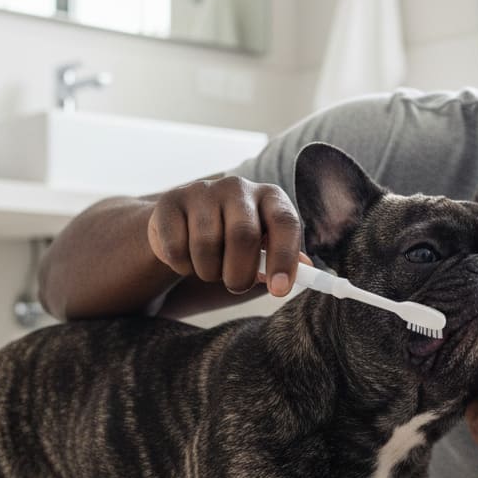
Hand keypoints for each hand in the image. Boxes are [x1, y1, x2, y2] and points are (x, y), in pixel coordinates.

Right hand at [147, 176, 304, 296]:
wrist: (185, 224)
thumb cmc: (234, 240)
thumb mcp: (264, 246)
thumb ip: (285, 256)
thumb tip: (308, 268)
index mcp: (270, 197)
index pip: (285, 222)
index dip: (284, 258)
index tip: (279, 290)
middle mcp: (238, 187)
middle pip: (243, 236)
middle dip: (239, 273)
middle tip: (236, 285)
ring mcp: (202, 191)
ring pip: (206, 245)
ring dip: (208, 272)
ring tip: (210, 270)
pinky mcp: (170, 201)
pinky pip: (176, 248)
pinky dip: (182, 266)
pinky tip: (187, 259)